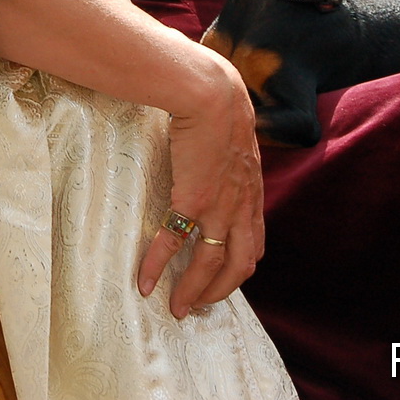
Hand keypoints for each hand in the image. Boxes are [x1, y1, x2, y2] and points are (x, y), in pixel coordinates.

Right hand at [136, 57, 264, 318]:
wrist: (212, 93)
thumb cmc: (220, 103)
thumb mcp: (236, 136)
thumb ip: (230, 155)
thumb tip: (214, 154)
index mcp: (252, 193)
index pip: (254, 245)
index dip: (238, 269)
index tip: (221, 281)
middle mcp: (242, 207)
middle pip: (240, 266)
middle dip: (219, 292)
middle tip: (198, 305)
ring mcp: (220, 206)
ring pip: (211, 265)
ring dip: (193, 291)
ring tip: (176, 307)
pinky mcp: (193, 199)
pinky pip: (174, 242)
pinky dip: (158, 265)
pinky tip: (145, 280)